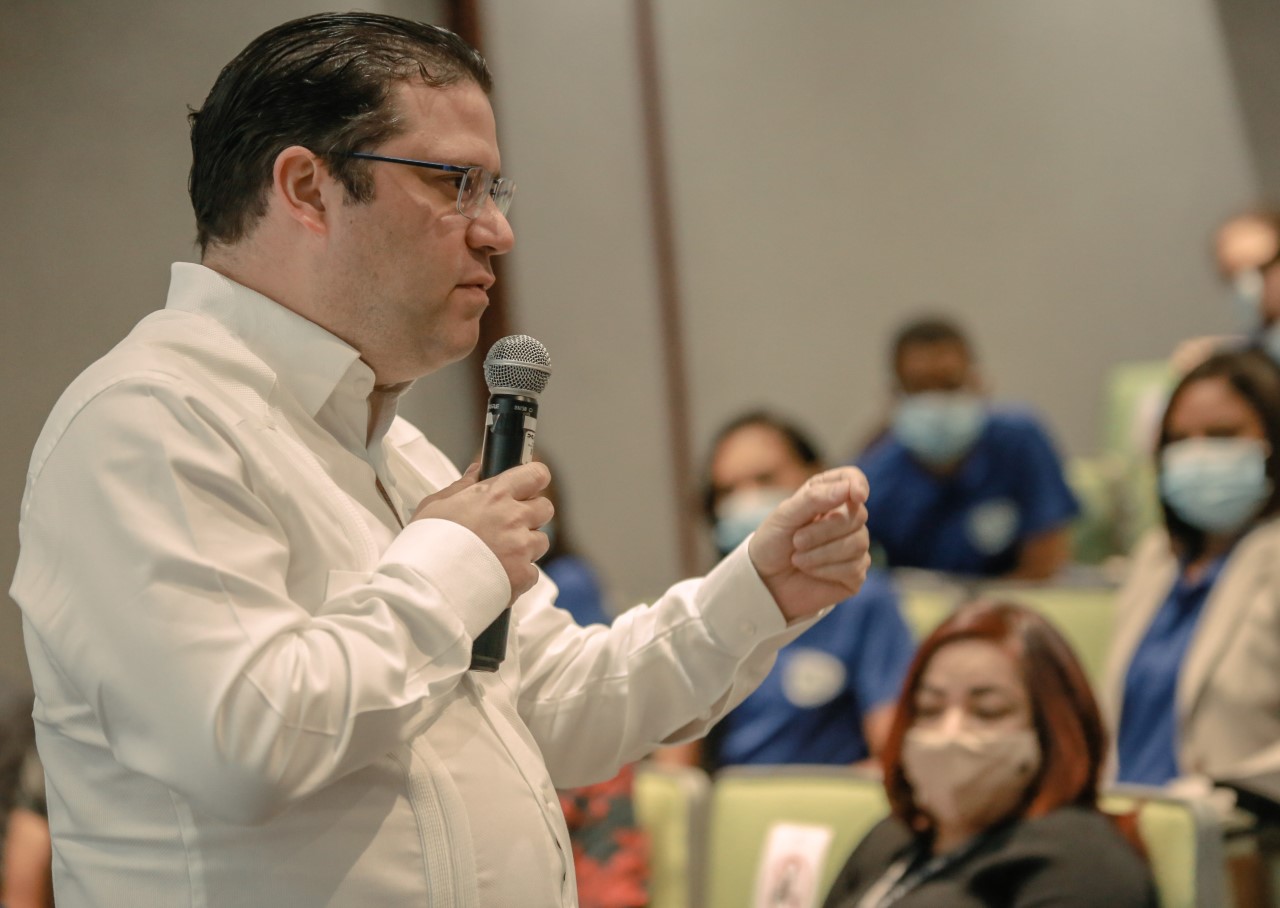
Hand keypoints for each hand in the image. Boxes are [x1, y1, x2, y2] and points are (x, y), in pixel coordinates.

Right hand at [412, 461, 554, 601]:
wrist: (427, 584)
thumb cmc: (426, 543)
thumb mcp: (436, 505)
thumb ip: (462, 486)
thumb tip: (477, 471)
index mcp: (495, 495)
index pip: (535, 474)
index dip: (534, 479)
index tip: (529, 486)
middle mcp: (514, 518)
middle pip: (545, 508)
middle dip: (532, 515)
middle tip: (510, 526)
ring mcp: (521, 547)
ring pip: (541, 542)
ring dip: (526, 547)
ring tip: (499, 555)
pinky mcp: (523, 575)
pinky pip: (532, 573)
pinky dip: (519, 576)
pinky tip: (497, 576)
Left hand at [748, 467, 870, 621]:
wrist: (764, 581)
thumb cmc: (773, 543)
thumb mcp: (785, 515)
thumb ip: (814, 499)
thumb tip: (848, 489)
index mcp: (827, 495)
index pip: (852, 479)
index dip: (858, 484)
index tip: (856, 495)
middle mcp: (845, 518)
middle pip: (857, 515)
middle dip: (824, 530)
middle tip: (796, 541)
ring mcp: (853, 545)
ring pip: (858, 542)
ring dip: (822, 553)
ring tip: (797, 559)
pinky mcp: (854, 572)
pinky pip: (855, 566)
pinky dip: (827, 569)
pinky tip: (810, 571)